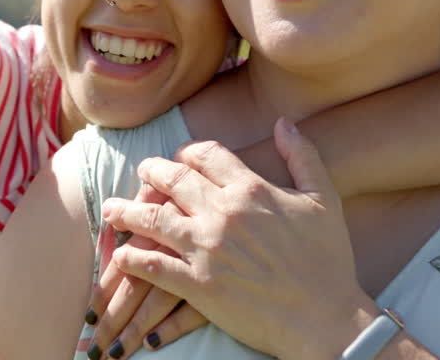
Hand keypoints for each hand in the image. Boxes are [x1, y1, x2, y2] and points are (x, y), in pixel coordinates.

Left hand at [99, 119, 373, 358]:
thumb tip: (283, 122)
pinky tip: (121, 254)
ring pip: (152, 218)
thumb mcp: (324, 198)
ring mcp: (206, 249)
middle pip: (172, 179)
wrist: (325, 318)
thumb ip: (302, 156)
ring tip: (110, 209)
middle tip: (141, 171)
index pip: (205, 155)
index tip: (180, 158)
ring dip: (126, 211)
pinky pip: (152, 265)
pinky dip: (132, 257)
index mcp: (251, 189)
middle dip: (151, 171)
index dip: (187, 152)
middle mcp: (223, 213)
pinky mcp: (197, 285)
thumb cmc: (329, 260)